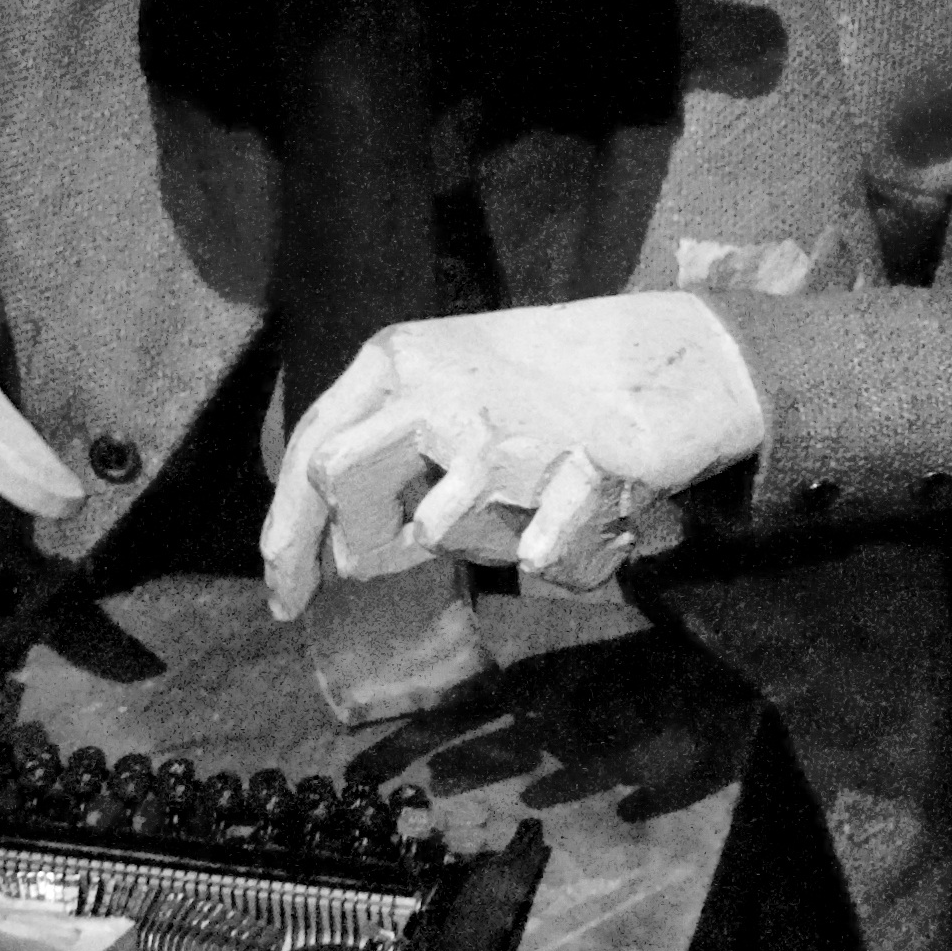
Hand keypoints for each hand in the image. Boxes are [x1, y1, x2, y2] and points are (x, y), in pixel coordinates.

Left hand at [263, 296, 766, 612]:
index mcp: (398, 359)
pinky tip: (543, 550)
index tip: (284, 591)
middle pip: (336, 472)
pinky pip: (538, 543)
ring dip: (453, 544)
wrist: (667, 359)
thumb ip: (390, 445)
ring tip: (489, 529)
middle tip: (331, 591)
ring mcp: (505, 424)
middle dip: (324, 547)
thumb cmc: (545, 384)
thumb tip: (337, 540)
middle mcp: (437, 384)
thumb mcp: (449, 388)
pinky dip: (539, 554)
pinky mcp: (573, 461)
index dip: (286, 527)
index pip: (314, 444)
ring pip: (434, 523)